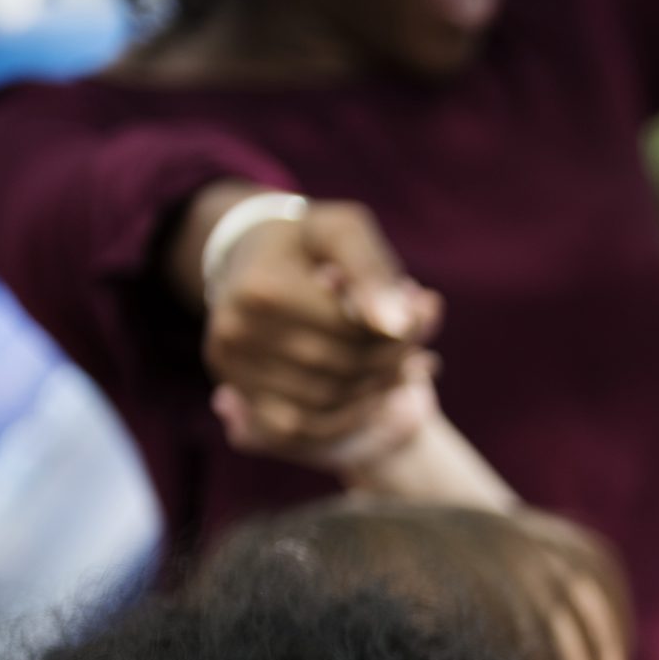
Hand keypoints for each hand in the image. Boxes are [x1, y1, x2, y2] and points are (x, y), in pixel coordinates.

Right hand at [203, 196, 445, 463]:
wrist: (248, 256)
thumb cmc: (307, 243)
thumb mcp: (343, 231)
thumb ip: (373, 270)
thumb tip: (399, 324)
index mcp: (265, 289)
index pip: (354, 331)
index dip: (403, 331)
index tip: (425, 315)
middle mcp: (238, 331)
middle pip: (342, 369)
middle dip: (393, 362)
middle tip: (419, 349)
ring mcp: (232, 366)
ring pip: (327, 403)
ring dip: (376, 392)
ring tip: (401, 369)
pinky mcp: (238, 390)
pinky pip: (301, 428)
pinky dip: (345, 419)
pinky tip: (371, 396)